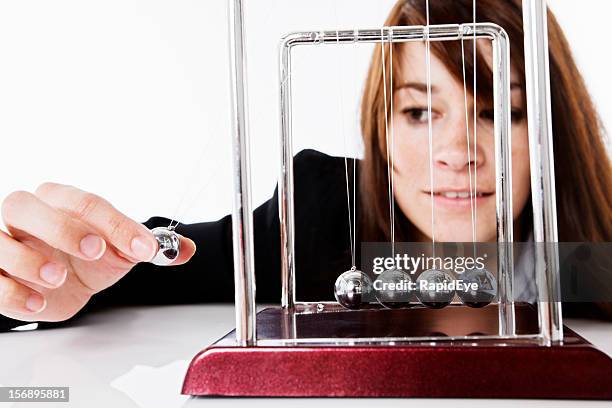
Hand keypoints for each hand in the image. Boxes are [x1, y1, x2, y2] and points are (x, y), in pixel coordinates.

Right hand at [0, 182, 196, 321]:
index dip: (117, 225)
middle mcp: (26, 215)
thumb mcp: (121, 250)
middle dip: (62, 228)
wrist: (62, 283)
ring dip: (30, 259)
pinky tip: (38, 302)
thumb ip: (149, 247)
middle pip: (27, 205)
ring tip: (59, 277)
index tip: (144, 247)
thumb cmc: (86, 258)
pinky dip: (11, 292)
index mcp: (60, 201)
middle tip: (95, 250)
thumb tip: (185, 249)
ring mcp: (3, 242)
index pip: (85, 202)